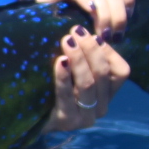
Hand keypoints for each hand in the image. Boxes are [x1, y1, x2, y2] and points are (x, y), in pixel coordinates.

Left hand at [38, 0, 133, 130]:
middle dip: (90, 49)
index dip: (107, 51)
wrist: (27, 115)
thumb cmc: (51, 84)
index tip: (91, 32)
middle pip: (103, 73)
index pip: (121, 70)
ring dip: (78, 59)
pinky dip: (64, 77)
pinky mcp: (68, 122)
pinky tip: (59, 62)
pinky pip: (68, 96)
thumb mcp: (73, 68)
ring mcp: (86, 117)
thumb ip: (84, 53)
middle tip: (75, 31)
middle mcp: (102, 106)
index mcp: (108, 93)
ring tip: (67, 41)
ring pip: (88, 83)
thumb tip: (84, 25)